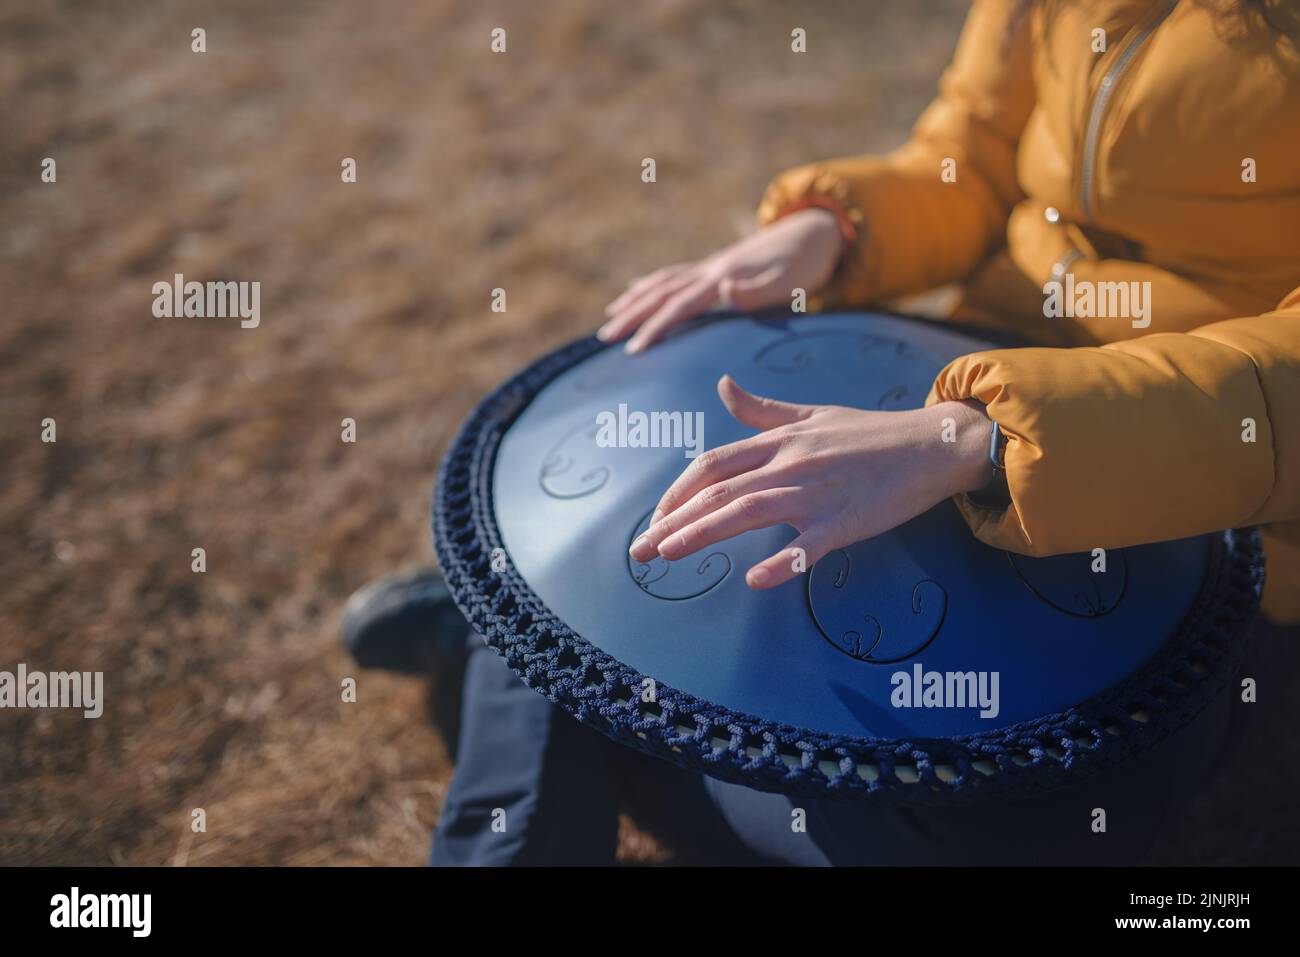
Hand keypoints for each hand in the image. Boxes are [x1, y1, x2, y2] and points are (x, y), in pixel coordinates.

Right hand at [599, 208, 846, 353]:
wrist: (816, 228)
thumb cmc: (807, 262)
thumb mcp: (791, 280)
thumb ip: (757, 290)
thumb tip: (724, 291)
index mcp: (723, 277)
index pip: (680, 305)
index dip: (655, 327)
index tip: (633, 349)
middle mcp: (711, 269)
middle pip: (661, 293)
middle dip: (631, 315)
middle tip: (604, 338)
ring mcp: (711, 266)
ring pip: (662, 283)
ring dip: (635, 300)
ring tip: (610, 316)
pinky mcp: (717, 266)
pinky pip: (674, 276)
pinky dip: (652, 284)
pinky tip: (638, 288)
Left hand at [628, 376, 992, 588]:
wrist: (931, 444)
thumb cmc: (869, 434)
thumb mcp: (811, 414)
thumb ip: (761, 409)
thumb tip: (721, 385)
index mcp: (779, 441)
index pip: (712, 465)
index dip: (676, 492)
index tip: (655, 519)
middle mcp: (790, 463)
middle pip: (718, 493)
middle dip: (672, 521)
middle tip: (639, 551)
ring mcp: (817, 492)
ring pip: (749, 512)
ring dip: (703, 533)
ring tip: (667, 554)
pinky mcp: (848, 520)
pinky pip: (810, 544)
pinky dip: (783, 562)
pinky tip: (755, 579)